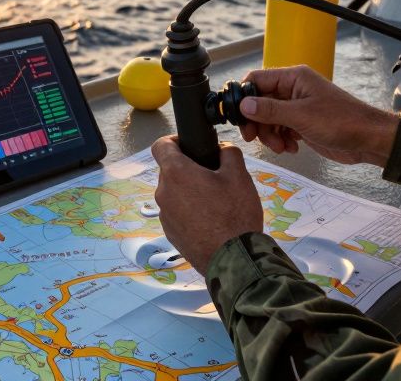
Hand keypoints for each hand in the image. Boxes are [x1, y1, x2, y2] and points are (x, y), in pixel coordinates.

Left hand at [151, 136, 262, 274]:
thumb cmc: (235, 214)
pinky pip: (176, 213)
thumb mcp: (239, 176)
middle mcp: (163, 193)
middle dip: (188, 169)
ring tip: (215, 201)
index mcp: (176, 173)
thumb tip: (223, 148)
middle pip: (169, 171)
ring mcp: (164, 215)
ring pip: (173, 193)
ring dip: (188, 191)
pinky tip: (210, 220)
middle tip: (213, 176)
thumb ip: (229, 153)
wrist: (232, 259)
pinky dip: (188, 211)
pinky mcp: (170, 233)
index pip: (161, 145)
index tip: (189, 146)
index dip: (174, 140)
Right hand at [239, 65, 398, 166]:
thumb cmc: (342, 121)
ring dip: (269, 135)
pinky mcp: (302, 123)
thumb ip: (270, 110)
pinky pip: (280, 129)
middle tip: (253, 138)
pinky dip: (280, 140)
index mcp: (293, 78)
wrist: (367, 140)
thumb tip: (244, 104)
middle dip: (256, 121)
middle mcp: (293, 90)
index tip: (237, 116)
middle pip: (260, 102)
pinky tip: (291, 148)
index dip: (244, 96)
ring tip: (281, 146)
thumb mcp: (301, 116)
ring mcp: (298, 107)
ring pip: (268, 118)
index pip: (257, 79)